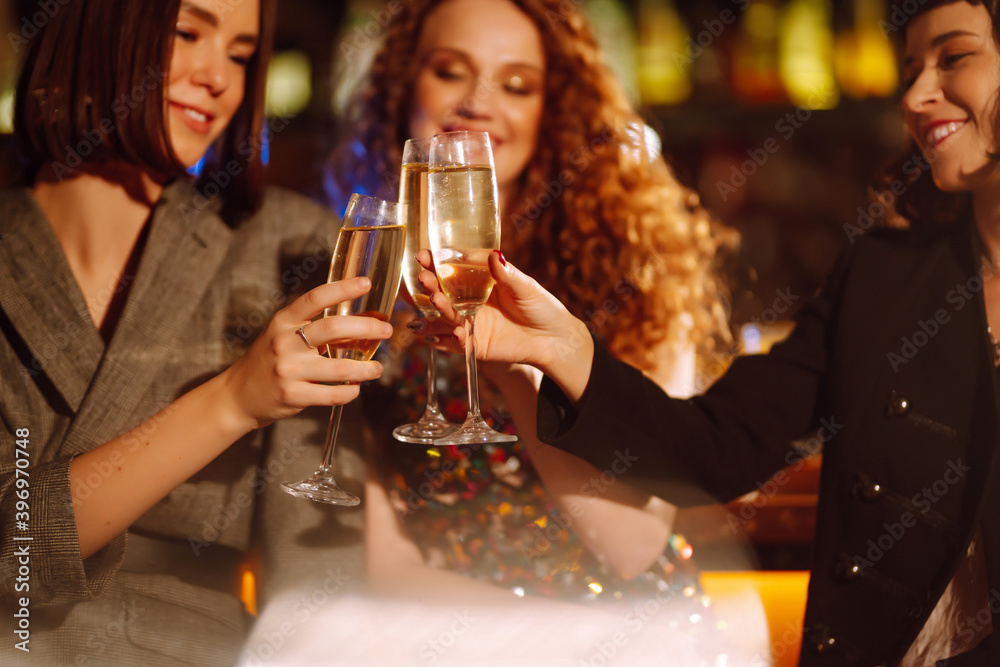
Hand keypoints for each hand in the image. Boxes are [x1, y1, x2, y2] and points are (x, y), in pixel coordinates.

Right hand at [220, 277, 390, 428]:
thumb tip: (356, 322)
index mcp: (283, 322)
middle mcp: (284, 343)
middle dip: (367, 328)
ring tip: (377, 368)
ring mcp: (288, 371)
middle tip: (385, 330)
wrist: (238, 396)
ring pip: (340, 369)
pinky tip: (356, 388)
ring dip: (366, 368)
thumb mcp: (280, 335)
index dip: (342, 288)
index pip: (315, 298)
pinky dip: (350, 392)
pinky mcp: (293, 396)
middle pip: (333, 329)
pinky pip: (333, 394)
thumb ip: (310, 326)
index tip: (366, 283)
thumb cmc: (267, 361)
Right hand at [415, 250, 593, 401]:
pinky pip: (457, 343)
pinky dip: (453, 338)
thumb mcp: (525, 286)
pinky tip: (456, 331)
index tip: (424, 255)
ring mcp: (470, 323)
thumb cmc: (541, 307)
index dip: (437, 262)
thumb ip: (507, 274)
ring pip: (446, 316)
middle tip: (424, 277)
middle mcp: (469, 301)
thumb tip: (495, 255)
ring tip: (435, 300)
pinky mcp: (474, 344)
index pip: (453, 269)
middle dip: (431, 284)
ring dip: (438, 308)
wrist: (554, 339)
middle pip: (443, 292)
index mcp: (479, 282)